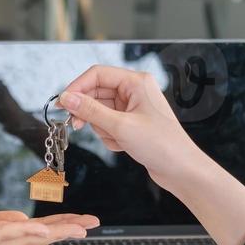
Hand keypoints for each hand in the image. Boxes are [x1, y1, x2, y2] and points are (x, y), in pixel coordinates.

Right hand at [58, 65, 207, 191]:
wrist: (181, 169)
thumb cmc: (162, 145)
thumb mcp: (120, 126)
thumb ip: (90, 111)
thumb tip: (68, 98)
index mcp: (136, 82)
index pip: (97, 74)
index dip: (77, 87)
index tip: (63, 103)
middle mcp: (134, 91)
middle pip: (96, 93)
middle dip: (88, 112)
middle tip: (76, 125)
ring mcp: (133, 107)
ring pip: (100, 111)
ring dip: (102, 128)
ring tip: (117, 139)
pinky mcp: (131, 123)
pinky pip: (108, 124)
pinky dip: (109, 136)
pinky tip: (123, 145)